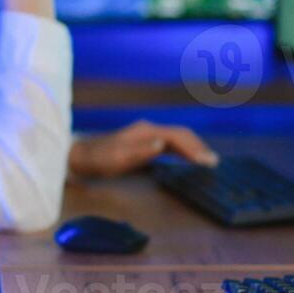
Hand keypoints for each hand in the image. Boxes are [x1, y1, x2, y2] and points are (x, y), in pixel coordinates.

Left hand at [69, 120, 218, 179]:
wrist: (80, 156)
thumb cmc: (98, 160)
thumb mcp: (117, 158)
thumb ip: (140, 152)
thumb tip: (161, 144)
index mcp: (146, 132)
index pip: (177, 137)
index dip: (194, 148)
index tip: (208, 161)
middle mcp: (148, 130)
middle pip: (181, 134)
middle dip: (198, 146)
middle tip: (213, 162)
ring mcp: (146, 134)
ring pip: (176, 138)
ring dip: (192, 147)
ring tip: (206, 160)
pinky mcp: (143, 142)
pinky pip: (170, 143)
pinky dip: (183, 150)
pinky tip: (187, 158)